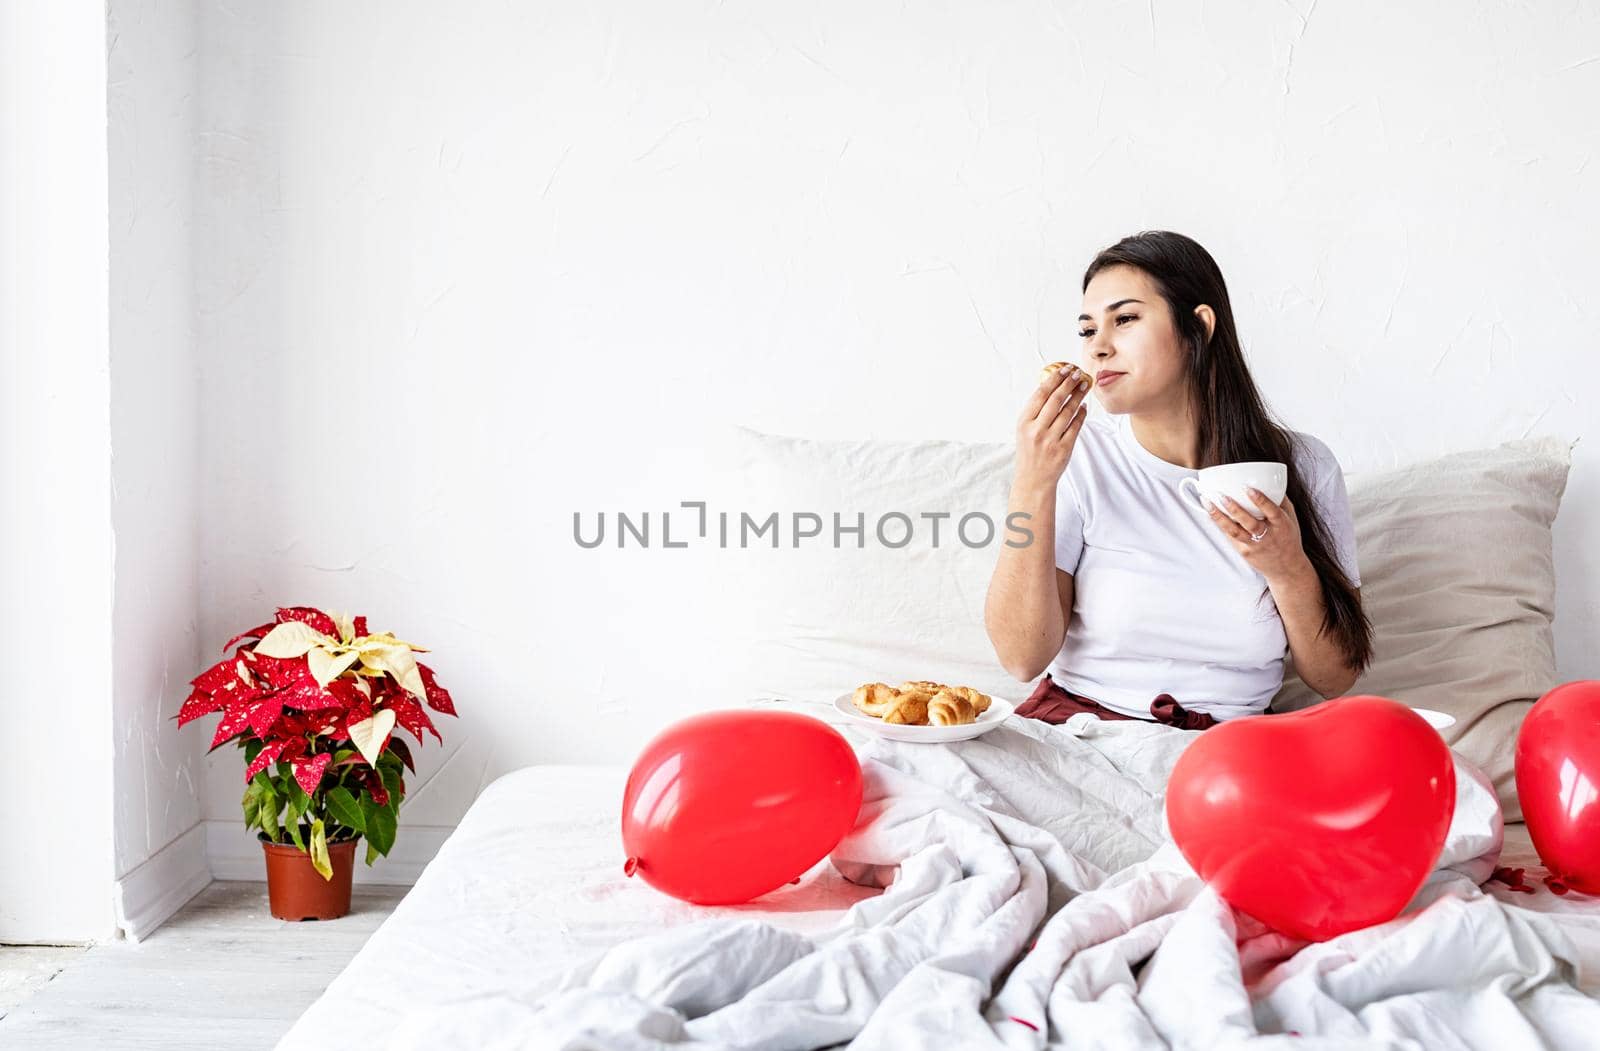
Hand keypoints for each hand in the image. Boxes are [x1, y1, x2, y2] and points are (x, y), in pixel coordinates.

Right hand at [1014, 364, 1092, 491]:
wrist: (1033, 479)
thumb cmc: (1029, 451)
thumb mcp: (1024, 429)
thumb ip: (1035, 410)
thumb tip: (1052, 385)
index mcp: (1024, 422)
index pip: (1041, 394)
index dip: (1054, 379)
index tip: (1064, 369)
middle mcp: (1036, 430)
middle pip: (1056, 399)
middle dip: (1069, 383)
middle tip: (1078, 373)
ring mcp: (1051, 440)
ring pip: (1068, 411)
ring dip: (1078, 395)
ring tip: (1084, 385)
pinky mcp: (1064, 449)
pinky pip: (1076, 426)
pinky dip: (1081, 414)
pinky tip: (1083, 406)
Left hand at [1205, 487, 1309, 582]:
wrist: (1286, 567)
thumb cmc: (1287, 537)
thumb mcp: (1290, 518)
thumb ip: (1280, 501)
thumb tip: (1270, 480)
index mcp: (1281, 525)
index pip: (1272, 511)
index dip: (1261, 500)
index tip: (1248, 488)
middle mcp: (1268, 536)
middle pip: (1249, 523)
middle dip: (1234, 509)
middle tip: (1221, 495)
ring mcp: (1254, 545)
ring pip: (1234, 531)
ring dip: (1219, 517)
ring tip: (1207, 503)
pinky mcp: (1244, 552)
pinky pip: (1230, 537)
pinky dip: (1219, 524)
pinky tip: (1210, 513)